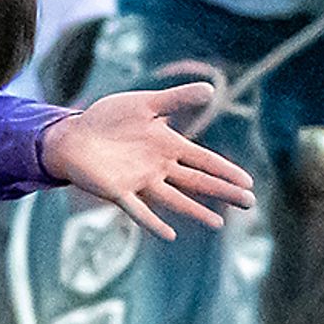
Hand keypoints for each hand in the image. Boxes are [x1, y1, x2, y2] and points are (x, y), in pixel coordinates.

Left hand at [40, 82, 255, 240]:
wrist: (73, 134)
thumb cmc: (109, 118)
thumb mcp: (146, 104)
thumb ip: (176, 99)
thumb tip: (210, 89)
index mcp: (168, 145)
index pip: (204, 160)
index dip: (226, 170)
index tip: (248, 182)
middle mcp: (158, 167)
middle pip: (197, 181)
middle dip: (223, 191)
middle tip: (249, 203)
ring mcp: (139, 181)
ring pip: (175, 199)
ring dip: (196, 211)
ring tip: (219, 224)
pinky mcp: (118, 191)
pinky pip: (138, 210)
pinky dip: (152, 222)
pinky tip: (169, 234)